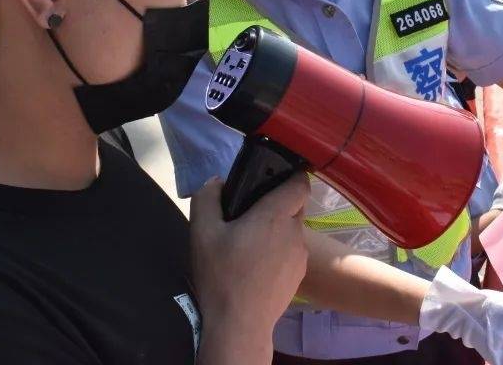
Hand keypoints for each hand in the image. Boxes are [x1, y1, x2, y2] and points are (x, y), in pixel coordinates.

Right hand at [190, 175, 308, 359]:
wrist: (240, 325)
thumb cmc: (222, 275)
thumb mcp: (202, 233)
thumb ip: (207, 199)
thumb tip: (217, 182)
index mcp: (275, 216)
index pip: (300, 183)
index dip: (291, 176)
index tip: (274, 179)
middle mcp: (295, 232)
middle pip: (294, 206)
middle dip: (277, 205)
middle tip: (250, 215)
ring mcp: (300, 256)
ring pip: (292, 231)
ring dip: (277, 231)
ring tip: (250, 244)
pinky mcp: (299, 276)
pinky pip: (291, 252)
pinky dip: (279, 252)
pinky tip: (257, 266)